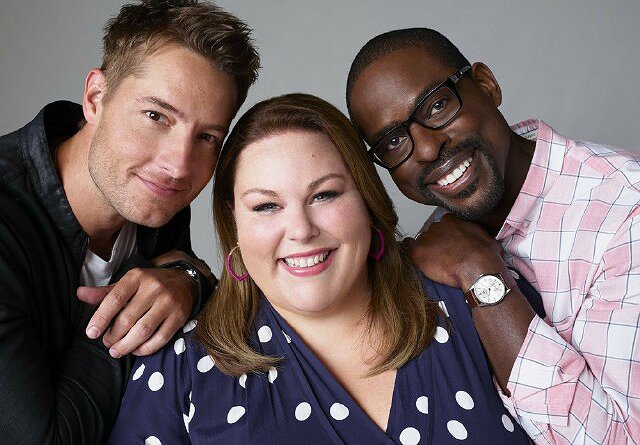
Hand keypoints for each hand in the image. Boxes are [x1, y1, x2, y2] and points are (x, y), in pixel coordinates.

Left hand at [77, 267, 192, 357]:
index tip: (91, 333)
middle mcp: (154, 288)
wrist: (184, 280)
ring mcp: (168, 302)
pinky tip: (136, 350)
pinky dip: (146, 348)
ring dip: (127, 345)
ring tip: (117, 350)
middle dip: (113, 336)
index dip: (100, 318)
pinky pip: (161, 338)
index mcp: (137, 277)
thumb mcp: (128, 283)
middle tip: (107, 343)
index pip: (114, 299)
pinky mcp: (180, 316)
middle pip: (128, 319)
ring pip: (143, 330)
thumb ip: (105, 292)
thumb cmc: (150, 285)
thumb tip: (80, 293)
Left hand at [406, 214, 506, 289]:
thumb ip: (475, 234)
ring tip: (439, 266)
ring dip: (428, 254)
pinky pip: (414, 256)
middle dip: (436, 245)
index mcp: (451, 221)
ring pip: (423, 245)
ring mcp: (426, 238)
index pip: (444, 226)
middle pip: (431, 235)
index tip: (451, 247)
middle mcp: (436, 226)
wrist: (477, 267)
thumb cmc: (485, 255)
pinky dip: (420, 263)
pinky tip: (431, 269)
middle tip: (444, 258)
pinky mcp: (418, 252)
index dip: (447, 238)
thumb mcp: (486, 238)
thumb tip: (478, 240)